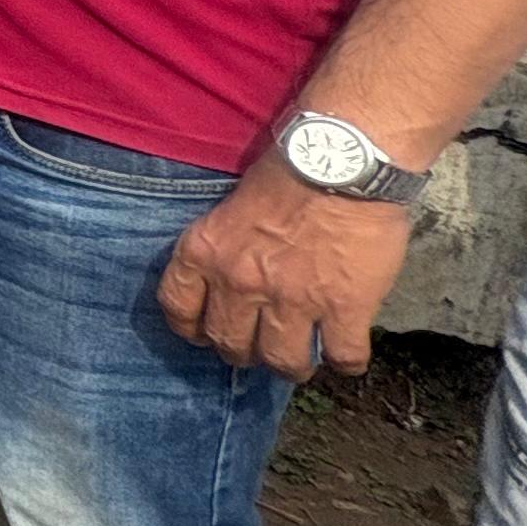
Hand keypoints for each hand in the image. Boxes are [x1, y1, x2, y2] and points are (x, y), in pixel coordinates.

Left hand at [158, 162, 411, 376]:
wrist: (342, 159)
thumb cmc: (288, 170)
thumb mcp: (230, 207)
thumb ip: (224, 248)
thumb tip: (232, 279)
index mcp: (205, 252)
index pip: (178, 308)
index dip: (192, 328)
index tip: (205, 332)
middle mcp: (240, 283)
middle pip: (230, 344)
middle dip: (244, 352)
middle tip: (260, 346)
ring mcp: (293, 300)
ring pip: (282, 361)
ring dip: (291, 366)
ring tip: (301, 361)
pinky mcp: (344, 308)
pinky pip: (343, 356)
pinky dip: (347, 363)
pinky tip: (348, 358)